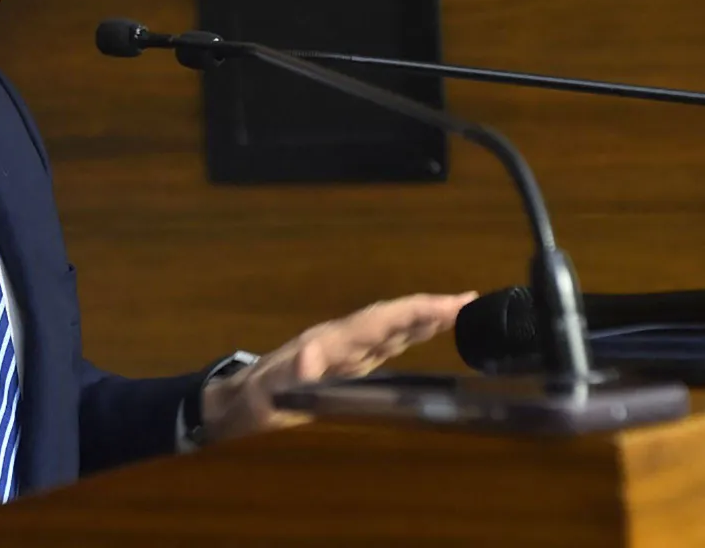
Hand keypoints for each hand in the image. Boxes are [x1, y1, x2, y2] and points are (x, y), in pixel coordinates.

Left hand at [199, 292, 475, 443]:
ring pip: (388, 328)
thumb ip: (285, 376)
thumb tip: (309, 358)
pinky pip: (382, 344)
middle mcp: (339, 341)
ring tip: (459, 310)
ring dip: (422, 318)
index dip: (411, 312)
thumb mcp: (265, 393)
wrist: (234, 402)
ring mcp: (342, 351)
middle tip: (470, 301)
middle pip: (388, 319)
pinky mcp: (344, 365)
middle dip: (428, 308)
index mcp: (326, 344)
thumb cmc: (251, 401)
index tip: (448, 303)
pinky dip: (408, 334)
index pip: (376, 322)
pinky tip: (425, 332)